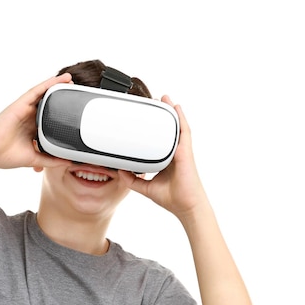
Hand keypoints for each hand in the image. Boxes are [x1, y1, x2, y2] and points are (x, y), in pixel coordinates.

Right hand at [0, 73, 72, 169]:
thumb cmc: (5, 155)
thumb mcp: (34, 159)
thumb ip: (51, 159)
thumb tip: (67, 161)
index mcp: (33, 129)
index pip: (51, 119)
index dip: (64, 114)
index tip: (77, 112)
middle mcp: (29, 117)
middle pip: (49, 104)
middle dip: (62, 98)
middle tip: (77, 92)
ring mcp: (25, 110)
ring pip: (44, 94)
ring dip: (57, 86)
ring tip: (71, 80)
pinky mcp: (20, 104)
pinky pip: (36, 91)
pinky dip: (48, 84)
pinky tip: (60, 79)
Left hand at [118, 96, 207, 219]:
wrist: (186, 207)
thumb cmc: (172, 198)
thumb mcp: (146, 187)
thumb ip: (132, 180)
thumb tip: (119, 171)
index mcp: (166, 160)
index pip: (159, 140)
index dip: (153, 128)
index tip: (144, 117)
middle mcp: (174, 153)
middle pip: (168, 130)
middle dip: (162, 115)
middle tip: (153, 101)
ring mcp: (181, 151)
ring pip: (176, 127)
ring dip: (171, 111)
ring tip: (164, 98)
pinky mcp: (186, 152)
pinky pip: (184, 131)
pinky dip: (180, 118)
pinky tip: (176, 107)